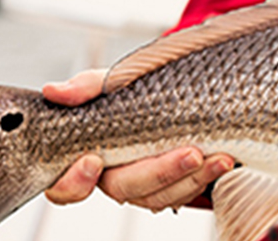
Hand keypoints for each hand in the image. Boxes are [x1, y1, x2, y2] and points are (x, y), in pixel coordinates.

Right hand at [42, 69, 235, 211]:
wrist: (174, 89)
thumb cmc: (134, 89)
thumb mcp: (111, 81)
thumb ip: (85, 87)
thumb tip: (54, 92)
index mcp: (86, 156)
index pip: (65, 186)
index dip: (73, 182)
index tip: (93, 161)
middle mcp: (112, 177)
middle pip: (124, 189)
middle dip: (159, 172)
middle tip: (191, 153)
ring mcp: (143, 186)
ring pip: (159, 197)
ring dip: (191, 179)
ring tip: (220, 158)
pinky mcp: (171, 187)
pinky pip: (183, 194)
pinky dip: (204, 179)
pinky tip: (223, 161)